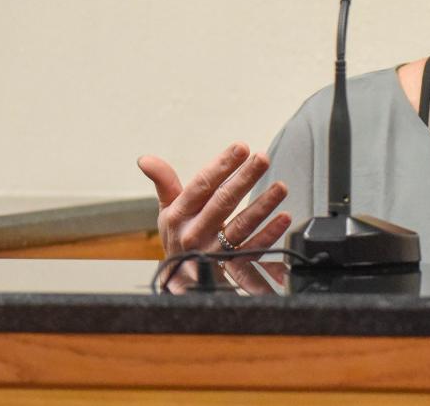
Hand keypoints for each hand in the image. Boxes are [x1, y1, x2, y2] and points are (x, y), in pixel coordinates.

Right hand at [138, 142, 291, 259]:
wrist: (179, 282)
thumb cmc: (179, 236)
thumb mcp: (167, 210)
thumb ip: (163, 182)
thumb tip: (145, 159)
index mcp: (179, 215)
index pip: (201, 185)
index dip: (222, 165)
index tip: (241, 147)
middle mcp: (195, 233)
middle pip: (222, 203)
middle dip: (244, 179)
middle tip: (263, 158)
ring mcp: (214, 251)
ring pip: (240, 227)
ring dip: (263, 206)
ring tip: (280, 187)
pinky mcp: (231, 266)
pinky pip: (253, 250)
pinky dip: (269, 234)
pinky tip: (284, 218)